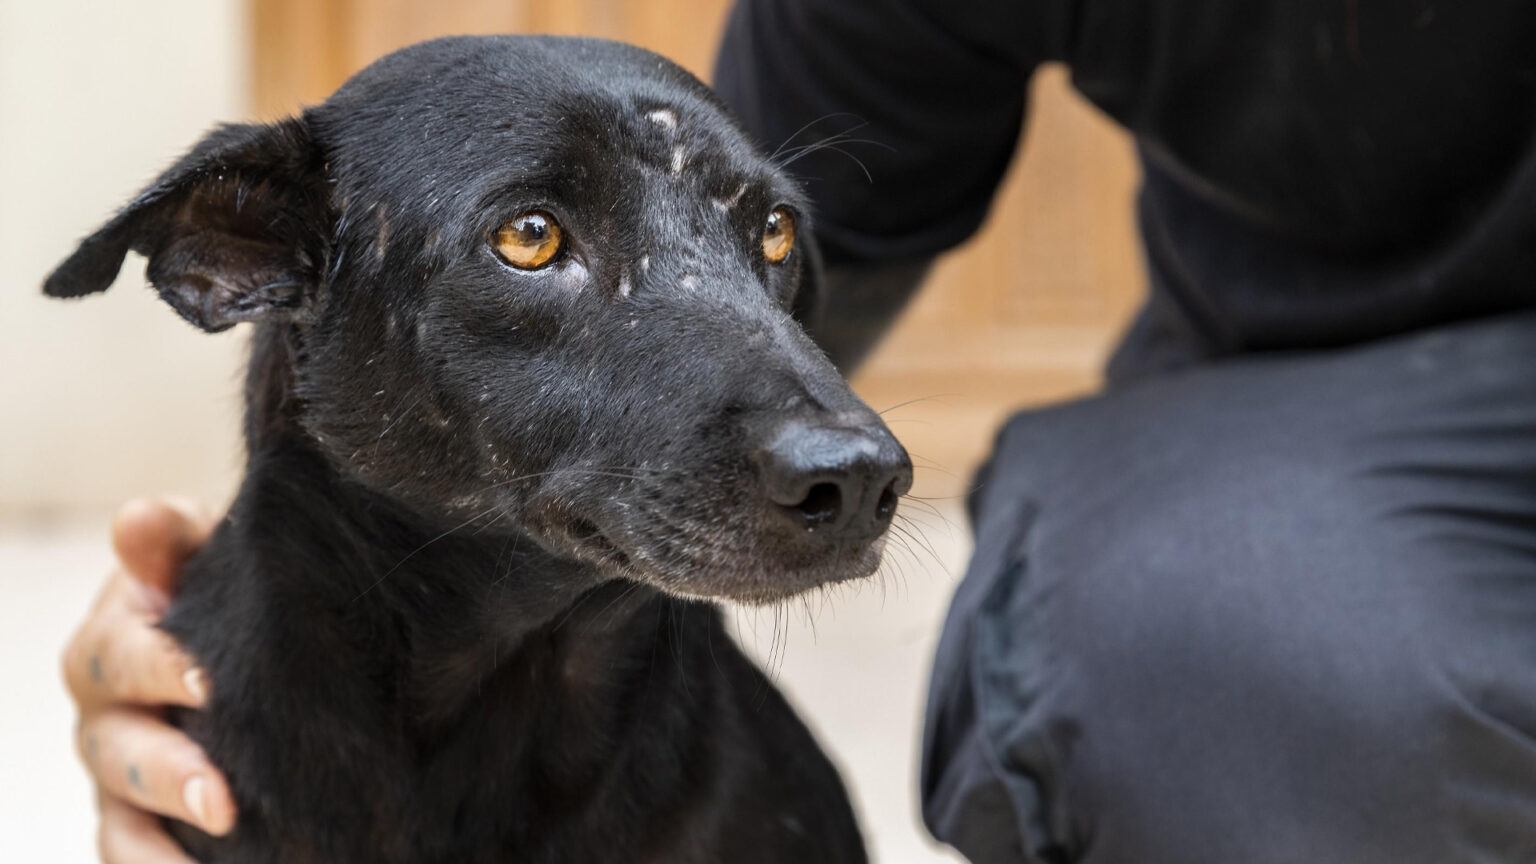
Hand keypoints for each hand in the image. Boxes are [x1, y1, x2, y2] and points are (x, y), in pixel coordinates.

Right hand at [62, 498, 237, 862]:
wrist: (259, 639)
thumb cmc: (228, 590)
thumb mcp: (209, 554)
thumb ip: (176, 540)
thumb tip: (138, 519)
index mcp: (115, 640)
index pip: (119, 655)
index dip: (157, 668)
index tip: (208, 683)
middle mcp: (106, 711)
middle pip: (116, 747)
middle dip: (167, 773)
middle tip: (222, 798)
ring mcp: (119, 774)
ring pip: (121, 816)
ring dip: (161, 842)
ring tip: (222, 837)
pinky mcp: (140, 822)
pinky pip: (130, 856)